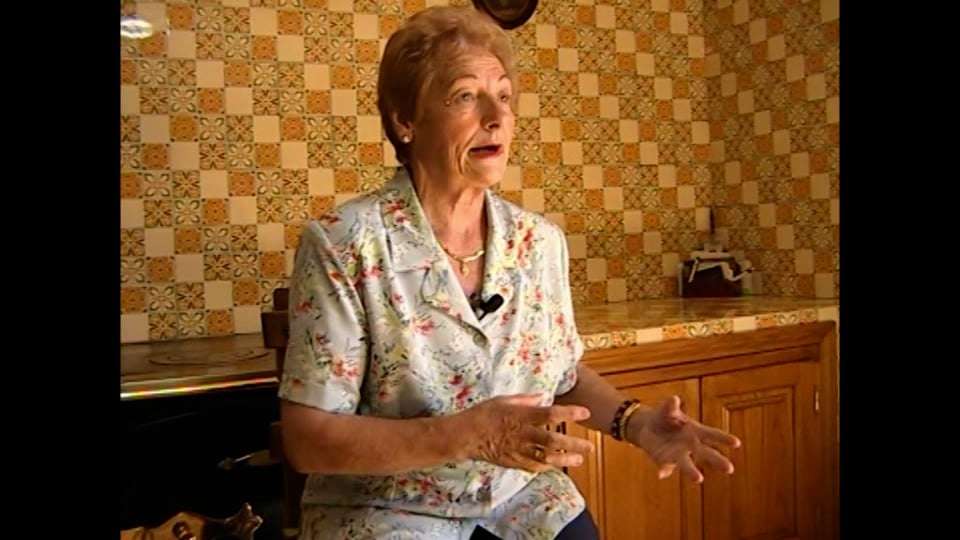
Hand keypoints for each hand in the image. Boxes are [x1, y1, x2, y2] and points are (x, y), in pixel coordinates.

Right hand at [457, 393, 595, 472]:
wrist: (465, 436)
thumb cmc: (483, 414)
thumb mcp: (503, 399)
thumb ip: (524, 399)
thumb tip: (542, 397)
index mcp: (521, 416)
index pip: (550, 414)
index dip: (569, 414)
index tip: (584, 413)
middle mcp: (523, 434)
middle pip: (553, 441)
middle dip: (573, 444)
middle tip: (589, 446)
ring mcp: (519, 450)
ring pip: (546, 457)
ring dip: (565, 459)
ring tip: (579, 459)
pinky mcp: (513, 462)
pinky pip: (534, 466)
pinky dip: (547, 466)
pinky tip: (556, 465)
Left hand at [628, 395, 740, 483]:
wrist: (648, 426)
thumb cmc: (665, 416)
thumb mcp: (667, 409)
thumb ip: (670, 406)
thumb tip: (674, 399)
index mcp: (696, 431)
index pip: (712, 435)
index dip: (724, 438)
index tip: (736, 442)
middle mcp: (690, 445)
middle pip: (707, 453)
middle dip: (718, 460)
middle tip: (730, 468)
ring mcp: (678, 455)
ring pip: (687, 465)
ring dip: (692, 472)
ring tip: (699, 479)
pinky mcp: (665, 461)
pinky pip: (665, 467)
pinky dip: (663, 471)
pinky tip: (661, 474)